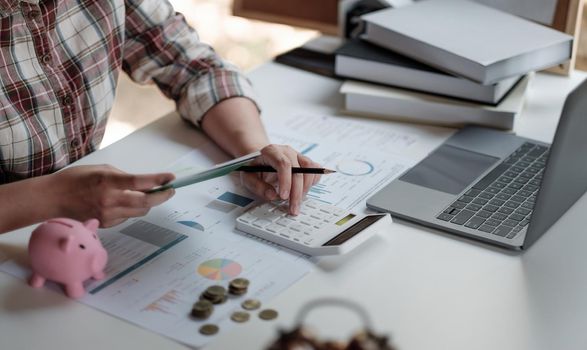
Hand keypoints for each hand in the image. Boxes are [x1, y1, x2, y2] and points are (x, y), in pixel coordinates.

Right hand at [47, 165, 174, 226]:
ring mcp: (108, 215)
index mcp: (107, 182)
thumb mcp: (100, 169)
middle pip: (145, 203)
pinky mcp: (106, 224)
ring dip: (149, 203)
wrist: (52, 199)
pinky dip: (132, 209)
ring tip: (152, 194)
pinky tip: (126, 202)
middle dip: (162, 197)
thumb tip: (142, 183)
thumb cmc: (75, 179)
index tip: (170, 178)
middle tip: (170, 190)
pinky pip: (127, 217)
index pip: (139, 182)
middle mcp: (109, 200)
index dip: (158, 180)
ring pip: (139, 212)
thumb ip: (122, 176)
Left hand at [240, 145, 320, 214]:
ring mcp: (297, 155)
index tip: (283, 197)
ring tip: (296, 202)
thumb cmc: (253, 168)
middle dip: (297, 192)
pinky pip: (315, 170)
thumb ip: (257, 186)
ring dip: (306, 189)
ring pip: (310, 169)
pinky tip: (303, 191)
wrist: (260, 159)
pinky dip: (313, 182)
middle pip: (298, 170)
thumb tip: (272, 195)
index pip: (283, 164)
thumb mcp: (247, 177)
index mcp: (271, 151)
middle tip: (293, 208)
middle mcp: (287, 151)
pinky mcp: (304, 162)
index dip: (286, 181)